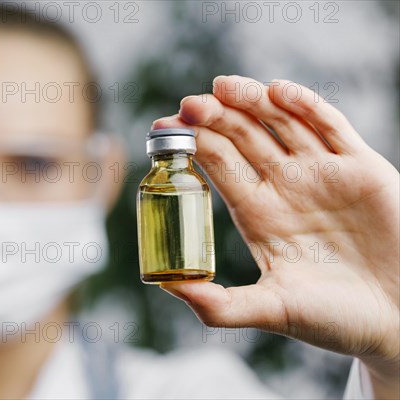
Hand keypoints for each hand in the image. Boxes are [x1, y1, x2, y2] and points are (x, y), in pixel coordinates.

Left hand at [153, 75, 398, 397]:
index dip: (192, 144)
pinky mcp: (359, 166)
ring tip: (222, 88)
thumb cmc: (337, 320)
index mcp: (258, 212)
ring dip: (251, 101)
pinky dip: (306, 105)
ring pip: (280, 121)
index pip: (217, 165)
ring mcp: (321, 172)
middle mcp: (284, 186)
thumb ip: (221, 305)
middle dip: (215, 117)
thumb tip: (168, 288)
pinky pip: (330, 126)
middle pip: (242, 137)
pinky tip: (279, 93)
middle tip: (189, 105)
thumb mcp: (273, 310)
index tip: (164, 129)